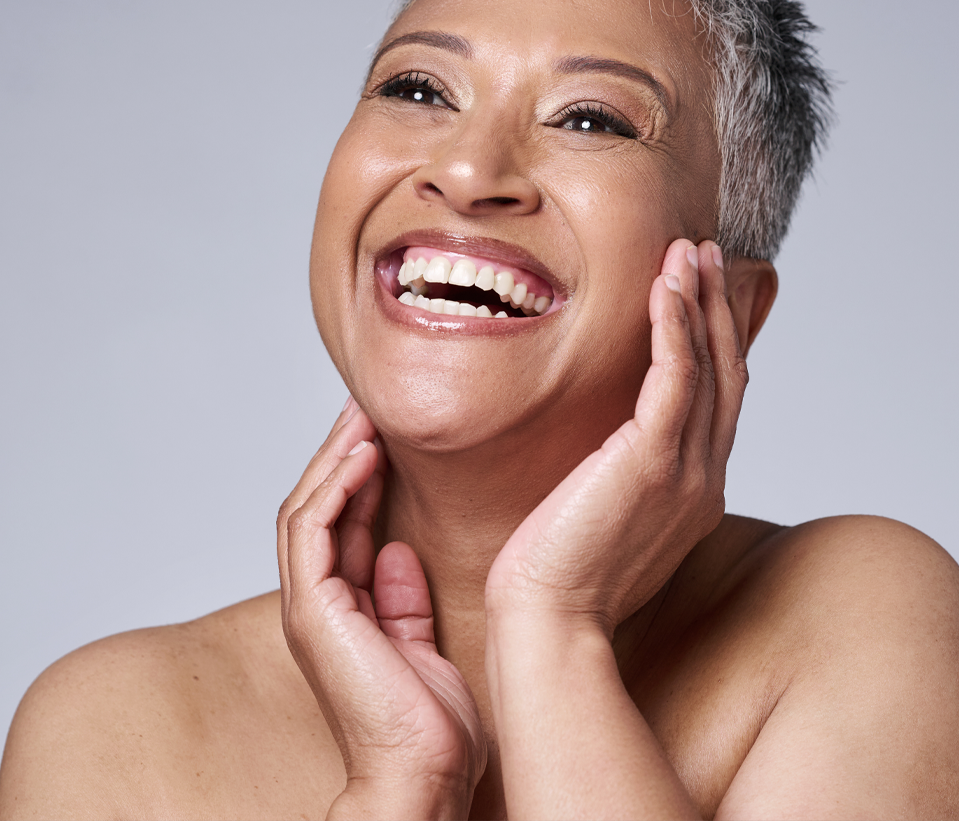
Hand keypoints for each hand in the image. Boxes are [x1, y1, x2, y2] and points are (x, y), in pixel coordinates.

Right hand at [278, 400, 485, 819]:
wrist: (421, 776)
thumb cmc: (427, 725)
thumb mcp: (420, 642)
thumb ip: (403, 597)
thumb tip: (396, 548)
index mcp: (341, 608)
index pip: (340, 522)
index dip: (358, 473)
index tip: (382, 432)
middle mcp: (318, 602)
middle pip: (316, 507)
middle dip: (339, 453)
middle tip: (364, 406)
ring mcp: (311, 606)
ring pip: (307, 510)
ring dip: (334, 459)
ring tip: (362, 416)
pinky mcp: (315, 611)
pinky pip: (314, 532)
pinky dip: (334, 490)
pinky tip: (363, 457)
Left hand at [485, 238, 745, 633]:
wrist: (549, 622)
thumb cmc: (564, 573)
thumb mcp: (610, 515)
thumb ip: (627, 475)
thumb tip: (613, 447)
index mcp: (696, 489)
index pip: (717, 398)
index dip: (716, 339)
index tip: (701, 291)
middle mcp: (704, 477)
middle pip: (726, 373)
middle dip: (720, 307)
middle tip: (709, 253)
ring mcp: (686, 471)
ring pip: (707, 367)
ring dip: (701, 302)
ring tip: (692, 251)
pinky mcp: (652, 463)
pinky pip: (675, 378)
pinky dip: (675, 326)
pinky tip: (666, 285)